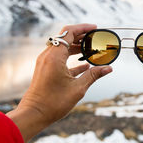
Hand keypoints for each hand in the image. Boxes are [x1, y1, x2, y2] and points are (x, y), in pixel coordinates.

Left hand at [6, 24, 111, 142]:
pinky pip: (60, 59)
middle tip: (95, 38)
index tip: (95, 28)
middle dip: (81, 36)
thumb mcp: (78, 89)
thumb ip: (93, 75)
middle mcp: (48, 56)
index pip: (69, 32)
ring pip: (62, 48)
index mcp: (55, 56)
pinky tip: (85, 66)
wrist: (33, 115)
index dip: (83, 28)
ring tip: (92, 50)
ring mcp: (45, 63)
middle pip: (65, 38)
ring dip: (76, 47)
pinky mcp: (45, 70)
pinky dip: (71, 58)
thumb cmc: (53, 103)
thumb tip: (108, 68)